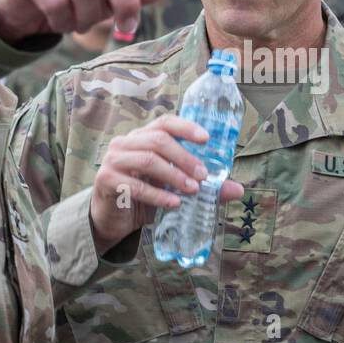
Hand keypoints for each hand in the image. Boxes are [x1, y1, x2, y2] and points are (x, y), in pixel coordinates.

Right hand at [90, 115, 243, 254]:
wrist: (112, 220)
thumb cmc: (144, 198)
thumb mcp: (173, 190)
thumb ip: (202, 186)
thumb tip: (238, 189)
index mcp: (142, 137)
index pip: (165, 122)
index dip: (186, 127)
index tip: (206, 138)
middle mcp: (126, 143)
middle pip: (158, 140)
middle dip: (185, 157)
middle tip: (203, 176)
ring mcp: (113, 160)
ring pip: (148, 159)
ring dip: (174, 175)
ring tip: (193, 190)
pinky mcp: (106, 180)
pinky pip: (135, 185)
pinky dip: (158, 195)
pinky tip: (174, 204)